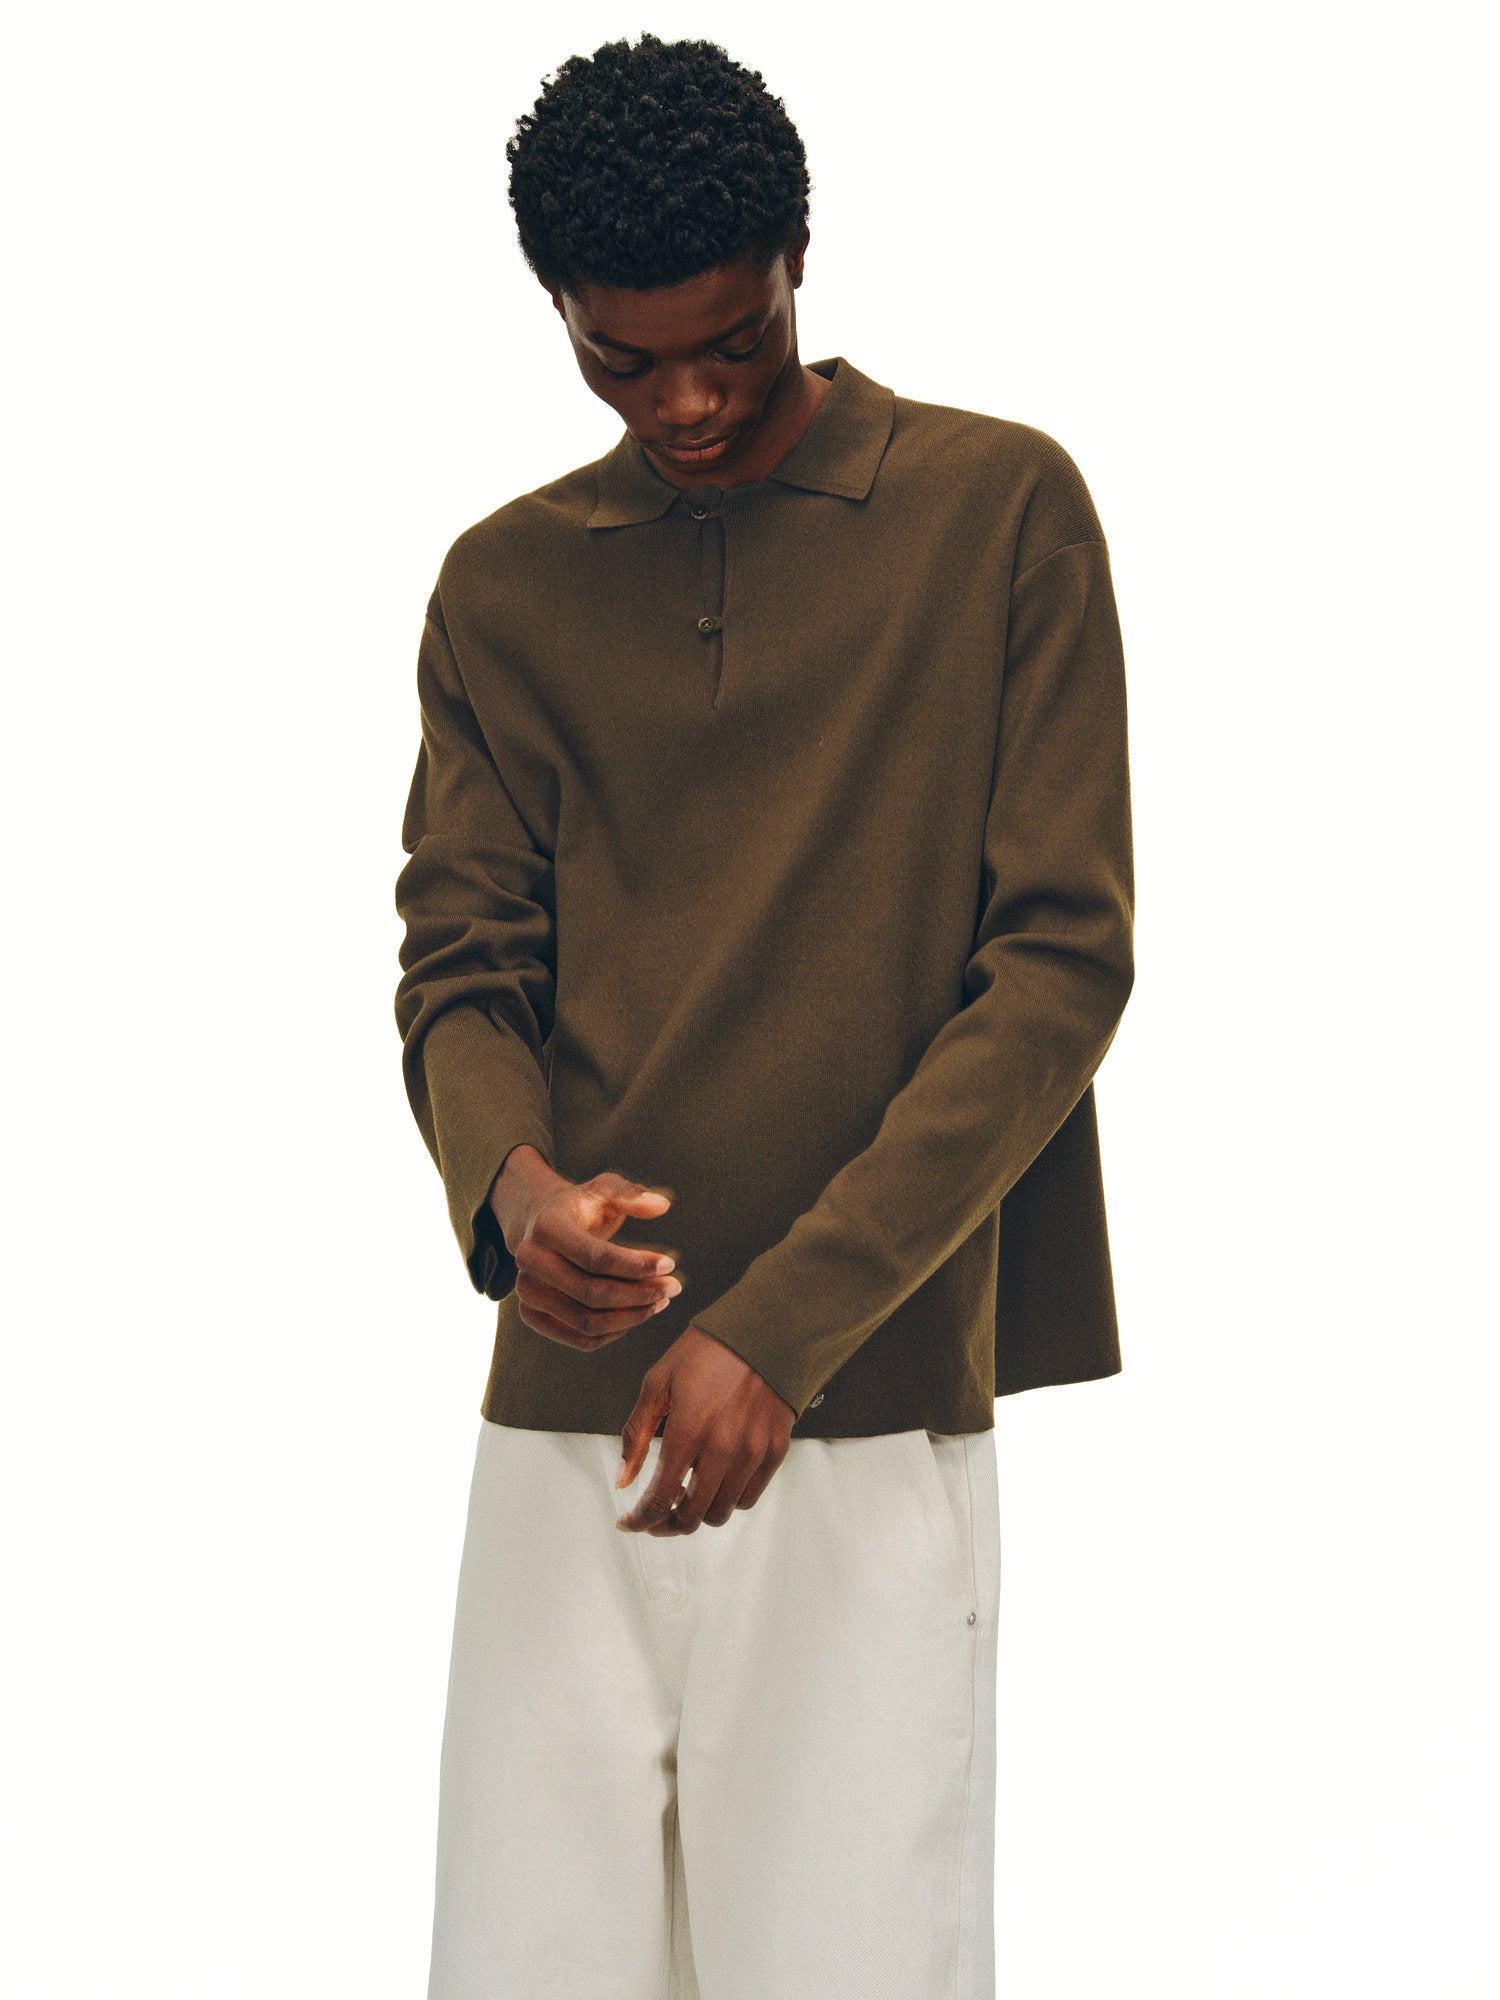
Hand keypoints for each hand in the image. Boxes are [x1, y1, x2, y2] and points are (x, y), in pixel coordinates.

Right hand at [492, 1152, 681, 1350]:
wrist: (540, 1223)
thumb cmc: (581, 1206)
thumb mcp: (604, 1188)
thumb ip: (631, 1194)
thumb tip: (661, 1205)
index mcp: (547, 1226)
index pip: (596, 1257)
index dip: (636, 1265)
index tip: (669, 1264)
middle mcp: (529, 1261)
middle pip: (592, 1294)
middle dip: (639, 1295)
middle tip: (672, 1288)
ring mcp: (526, 1292)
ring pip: (587, 1322)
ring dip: (631, 1317)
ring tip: (660, 1303)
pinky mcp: (531, 1315)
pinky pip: (579, 1339)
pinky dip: (614, 1333)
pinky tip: (637, 1315)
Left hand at [615, 1324, 795, 1533]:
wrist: (764, 1329)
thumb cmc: (706, 1351)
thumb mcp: (658, 1382)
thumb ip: (636, 1434)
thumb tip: (622, 1481)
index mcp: (687, 1430)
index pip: (659, 1499)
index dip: (639, 1520)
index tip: (629, 1522)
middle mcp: (722, 1449)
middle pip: (691, 1517)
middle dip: (665, 1524)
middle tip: (655, 1514)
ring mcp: (753, 1453)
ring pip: (721, 1513)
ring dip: (697, 1513)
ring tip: (686, 1493)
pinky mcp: (776, 1451)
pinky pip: (749, 1497)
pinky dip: (727, 1499)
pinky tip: (714, 1481)